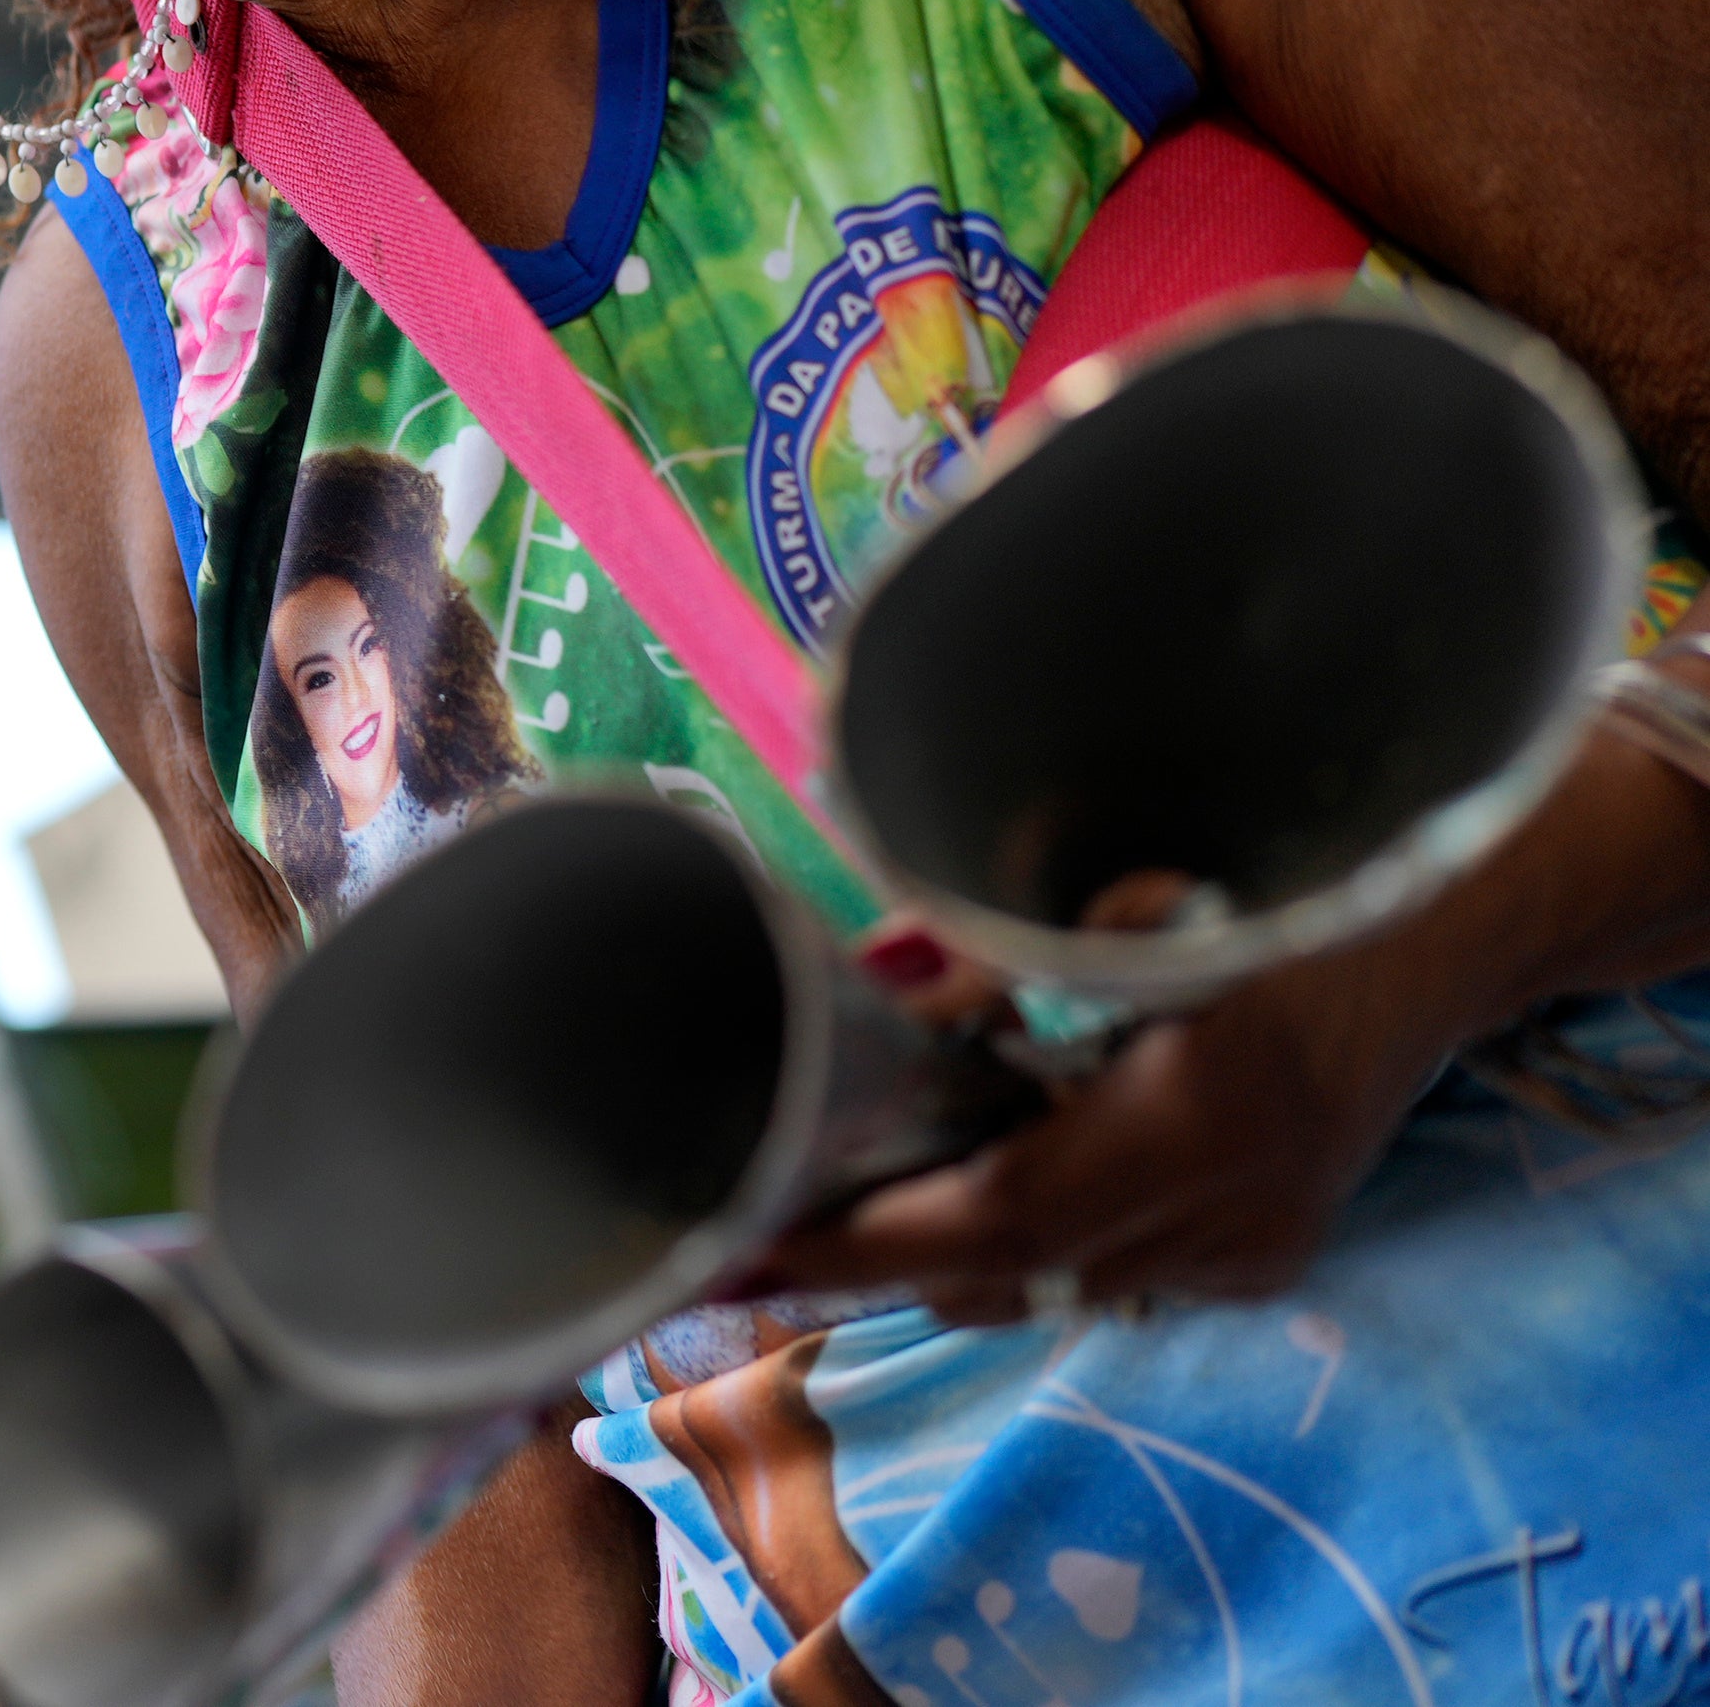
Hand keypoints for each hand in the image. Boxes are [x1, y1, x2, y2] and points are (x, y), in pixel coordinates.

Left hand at [756, 927, 1453, 1322]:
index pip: (994, 1217)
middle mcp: (1226, 1211)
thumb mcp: (1136, 909)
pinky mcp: (1267, 1258)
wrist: (1434, 941)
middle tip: (767, 1218)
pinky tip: (993, 1176)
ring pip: (1054, 1286)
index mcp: (1192, 1120)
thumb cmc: (1275, 897)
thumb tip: (880, 979)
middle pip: (1010, 1274)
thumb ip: (1000, 958)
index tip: (750, 1246)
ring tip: (854, 1198)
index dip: (862, 1240)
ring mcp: (1254, 1248)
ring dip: (954, 1249)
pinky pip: (1114, 1273)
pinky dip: (1039, 1240)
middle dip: (881, 1255)